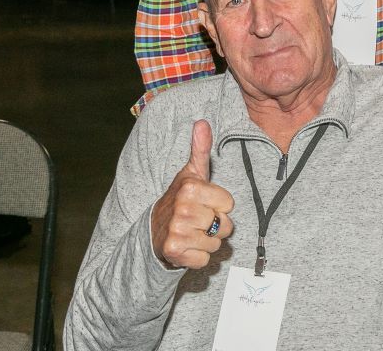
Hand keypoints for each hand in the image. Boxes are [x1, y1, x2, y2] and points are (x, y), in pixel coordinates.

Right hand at [150, 120, 233, 269]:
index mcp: (190, 188)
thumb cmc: (180, 199)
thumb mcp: (190, 173)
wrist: (154, 229)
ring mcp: (177, 232)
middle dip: (215, 225)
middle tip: (198, 220)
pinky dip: (198, 257)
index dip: (219, 205)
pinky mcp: (174, 252)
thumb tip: (202, 122)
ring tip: (192, 232)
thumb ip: (200, 149)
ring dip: (208, 241)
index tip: (204, 203)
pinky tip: (187, 247)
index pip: (229, 203)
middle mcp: (183, 209)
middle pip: (225, 225)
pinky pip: (204, 260)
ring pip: (216, 243)